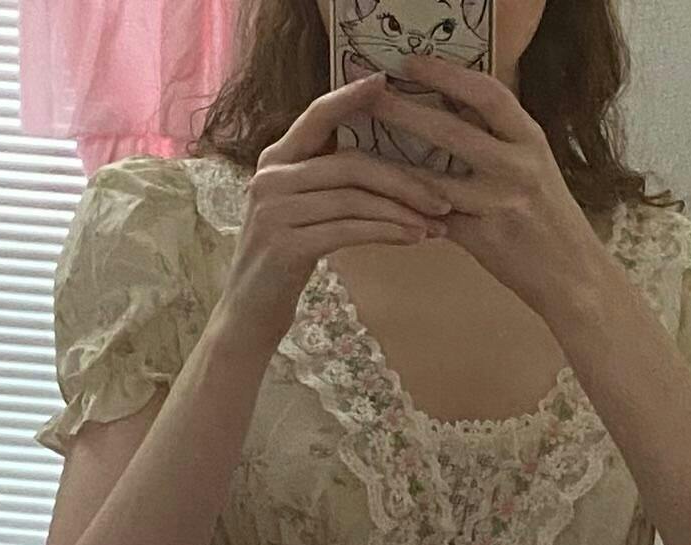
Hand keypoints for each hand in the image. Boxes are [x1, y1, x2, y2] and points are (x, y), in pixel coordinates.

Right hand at [219, 78, 454, 344]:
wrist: (247, 316)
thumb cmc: (284, 262)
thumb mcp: (299, 211)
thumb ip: (325, 182)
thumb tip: (382, 164)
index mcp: (275, 160)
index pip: (317, 117)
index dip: (349, 98)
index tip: (384, 82)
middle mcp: (270, 178)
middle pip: (350, 164)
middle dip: (403, 180)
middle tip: (443, 196)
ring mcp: (274, 211)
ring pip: (354, 199)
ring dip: (402, 212)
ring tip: (436, 224)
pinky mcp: (285, 246)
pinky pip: (348, 231)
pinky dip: (386, 233)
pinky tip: (413, 239)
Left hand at [365, 56, 615, 317]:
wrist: (576, 277)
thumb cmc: (551, 218)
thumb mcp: (534, 165)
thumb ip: (498, 138)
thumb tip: (453, 105)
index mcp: (531, 140)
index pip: (487, 94)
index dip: (446, 74)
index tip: (410, 61)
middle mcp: (518, 167)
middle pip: (452, 133)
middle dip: (405, 111)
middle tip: (370, 96)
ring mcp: (500, 205)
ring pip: (434, 182)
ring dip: (393, 165)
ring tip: (360, 149)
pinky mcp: (484, 241)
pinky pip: (435, 220)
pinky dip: (408, 209)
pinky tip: (381, 200)